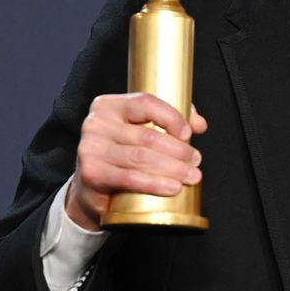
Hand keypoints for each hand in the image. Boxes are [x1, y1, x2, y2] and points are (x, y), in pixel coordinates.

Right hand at [65, 93, 207, 230]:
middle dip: (178, 150)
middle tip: (195, 160)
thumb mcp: (142, 129)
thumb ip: (171, 119)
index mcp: (110, 106)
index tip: (188, 134)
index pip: (145, 103)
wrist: (92, 186)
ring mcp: (91, 148)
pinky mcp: (92, 173)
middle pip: (147, 135)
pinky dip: (155, 184)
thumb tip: (198, 124)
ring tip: (191, 175)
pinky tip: (173, 187)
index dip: (171, 117)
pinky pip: (130, 178)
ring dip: (172, 168)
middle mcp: (97, 123)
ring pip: (141, 158)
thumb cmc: (121, 152)